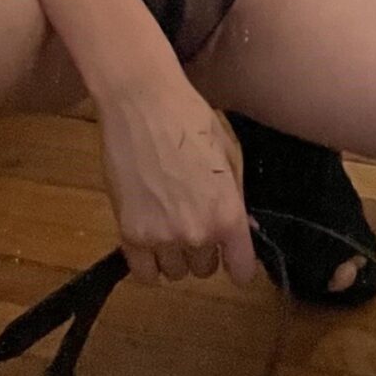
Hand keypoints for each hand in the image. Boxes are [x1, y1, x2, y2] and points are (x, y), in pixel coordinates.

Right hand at [96, 75, 258, 286]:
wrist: (143, 101)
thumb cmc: (192, 119)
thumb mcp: (229, 155)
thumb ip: (237, 199)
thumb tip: (245, 231)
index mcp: (228, 214)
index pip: (242, 271)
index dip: (238, 264)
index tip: (231, 255)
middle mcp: (198, 233)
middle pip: (205, 269)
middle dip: (203, 248)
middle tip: (192, 216)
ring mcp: (162, 236)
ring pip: (176, 272)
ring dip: (175, 254)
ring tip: (167, 220)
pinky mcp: (129, 233)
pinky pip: (144, 274)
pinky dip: (149, 263)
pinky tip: (149, 237)